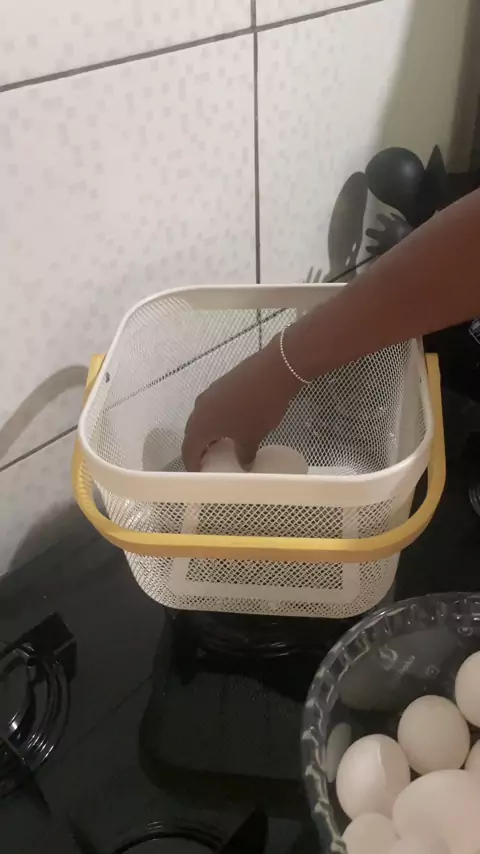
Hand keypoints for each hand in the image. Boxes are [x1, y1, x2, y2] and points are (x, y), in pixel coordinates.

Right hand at [182, 338, 300, 470]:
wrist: (273, 371)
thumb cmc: (258, 409)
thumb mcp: (252, 437)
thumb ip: (244, 455)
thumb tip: (244, 465)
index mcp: (201, 424)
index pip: (188, 449)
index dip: (192, 464)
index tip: (198, 474)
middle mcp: (200, 408)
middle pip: (192, 432)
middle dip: (198, 447)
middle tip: (209, 460)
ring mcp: (210, 393)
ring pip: (202, 418)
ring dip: (208, 432)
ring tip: (221, 444)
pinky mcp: (222, 384)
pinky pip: (212, 407)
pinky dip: (216, 419)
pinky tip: (231, 423)